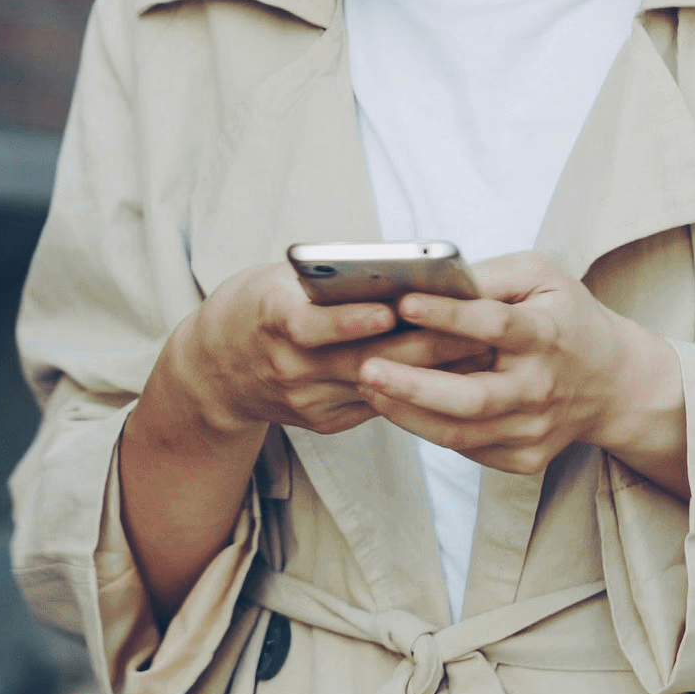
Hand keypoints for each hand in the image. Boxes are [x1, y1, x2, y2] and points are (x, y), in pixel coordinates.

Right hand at [155, 262, 497, 439]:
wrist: (213, 372)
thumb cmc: (258, 306)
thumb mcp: (278, 280)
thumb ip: (328, 281)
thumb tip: (402, 271)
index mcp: (272, 321)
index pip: (313, 326)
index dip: (355, 320)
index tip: (396, 308)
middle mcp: (289, 368)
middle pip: (365, 359)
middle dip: (424, 343)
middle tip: (476, 325)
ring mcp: (308, 401)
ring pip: (382, 386)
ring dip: (434, 369)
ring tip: (482, 348)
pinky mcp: (324, 422)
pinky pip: (378, 404)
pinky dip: (417, 386)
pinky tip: (456, 372)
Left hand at [362, 254, 690, 492]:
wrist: (615, 384)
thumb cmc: (567, 318)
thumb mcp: (542, 277)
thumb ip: (491, 274)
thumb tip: (433, 276)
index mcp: (546, 334)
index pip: (494, 325)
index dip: (448, 315)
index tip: (403, 303)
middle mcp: (540, 388)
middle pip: (471, 398)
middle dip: (413, 385)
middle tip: (366, 366)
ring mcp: (533, 430)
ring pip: (459, 433)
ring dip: (407, 412)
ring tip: (367, 386)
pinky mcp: (524, 458)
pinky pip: (466, 449)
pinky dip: (426, 429)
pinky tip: (397, 406)